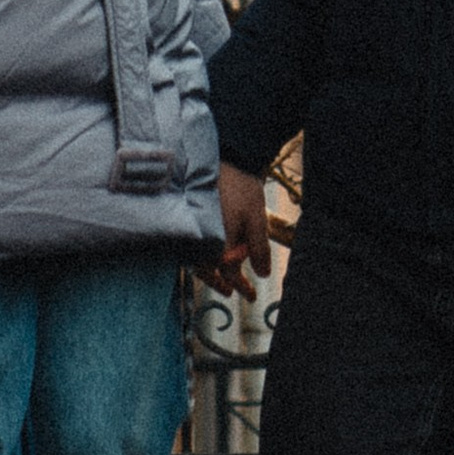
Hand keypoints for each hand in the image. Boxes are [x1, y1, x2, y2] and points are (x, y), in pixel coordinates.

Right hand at [204, 160, 278, 301]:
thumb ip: (259, 249)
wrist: (229, 159)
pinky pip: (193, 245)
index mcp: (217, 240)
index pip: (227, 272)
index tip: (251, 295)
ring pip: (197, 259)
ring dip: (211, 272)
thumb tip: (262, 275)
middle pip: (207, 270)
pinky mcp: (191, 219)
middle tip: (233, 292)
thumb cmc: (244, 190)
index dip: (240, 285)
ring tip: (224, 281)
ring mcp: (193, 228)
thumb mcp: (257, 220)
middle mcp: (200, 237)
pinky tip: (212, 256)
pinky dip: (203, 255)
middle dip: (221, 283)